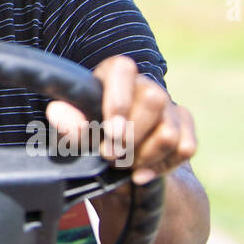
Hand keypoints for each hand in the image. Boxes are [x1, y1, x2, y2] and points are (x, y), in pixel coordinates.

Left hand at [45, 55, 196, 184]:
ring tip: (125, 165)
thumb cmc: (89, 134)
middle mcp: (145, 84)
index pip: (124, 69)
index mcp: (114, 73)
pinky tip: (141, 174)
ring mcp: (168, 104)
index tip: (110, 132)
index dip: (119, 101)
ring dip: (145, 156)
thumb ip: (68, 124)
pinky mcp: (183, 125)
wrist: (114, 157)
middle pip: (154, 100)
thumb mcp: (74, 131)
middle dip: (132, 137)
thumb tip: (57, 111)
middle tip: (111, 155)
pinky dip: (163, 166)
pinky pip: (186, 147)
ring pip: (170, 132)